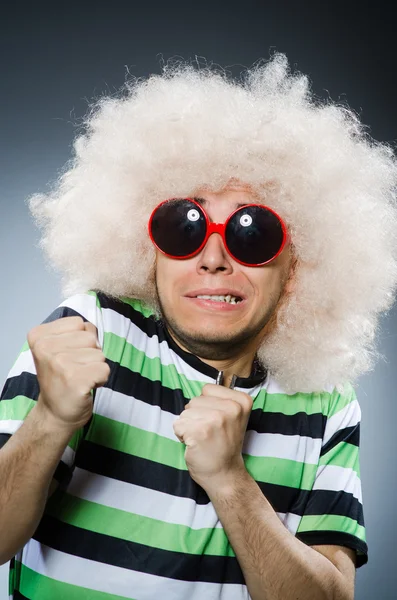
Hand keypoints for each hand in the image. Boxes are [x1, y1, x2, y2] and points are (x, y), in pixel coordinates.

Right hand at [28, 316, 109, 431]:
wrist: (54, 414)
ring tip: (80, 378)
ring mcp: (60, 364)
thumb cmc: (61, 379)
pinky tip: (86, 387)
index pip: (79, 323)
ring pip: (99, 354)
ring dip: (95, 367)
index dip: (81, 340)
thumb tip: (91, 328)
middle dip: (90, 354)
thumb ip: (76, 332)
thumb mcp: (60, 348)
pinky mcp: (75, 380)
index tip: (69, 356)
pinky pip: (105, 369)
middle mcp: (45, 348)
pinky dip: (101, 379)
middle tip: (76, 370)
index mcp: (39, 336)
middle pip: (90, 338)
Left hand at [173, 383, 252, 490]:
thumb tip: (201, 389)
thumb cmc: (224, 445)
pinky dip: (182, 436)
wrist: (225, 474)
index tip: (217, 422)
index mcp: (241, 401)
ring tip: (202, 439)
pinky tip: (195, 445)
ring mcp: (216, 419)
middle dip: (195, 416)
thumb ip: (220, 400)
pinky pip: (178, 425)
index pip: (207, 389)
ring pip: (185, 412)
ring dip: (188, 427)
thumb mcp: (232, 417)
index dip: (206, 406)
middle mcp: (232, 408)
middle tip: (209, 433)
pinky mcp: (201, 431)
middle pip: (195, 400)